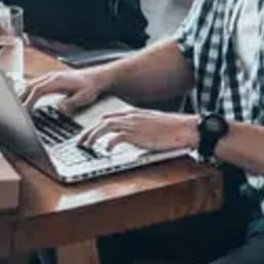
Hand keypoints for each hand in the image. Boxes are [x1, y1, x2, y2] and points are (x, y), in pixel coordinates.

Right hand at [22, 68, 107, 115]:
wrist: (95, 77)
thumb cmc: (90, 87)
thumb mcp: (84, 97)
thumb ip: (72, 103)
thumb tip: (60, 108)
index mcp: (57, 80)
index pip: (37, 90)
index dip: (29, 100)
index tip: (24, 111)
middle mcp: (51, 77)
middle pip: (30, 86)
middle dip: (21, 99)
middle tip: (16, 112)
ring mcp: (50, 77)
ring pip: (30, 84)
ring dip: (23, 95)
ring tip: (18, 108)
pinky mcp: (50, 79)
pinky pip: (35, 85)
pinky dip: (28, 92)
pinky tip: (25, 100)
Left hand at [78, 109, 198, 153]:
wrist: (184, 128)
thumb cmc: (172, 128)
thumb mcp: (152, 122)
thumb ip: (139, 125)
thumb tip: (131, 134)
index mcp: (134, 113)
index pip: (109, 116)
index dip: (97, 125)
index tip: (89, 132)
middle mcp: (130, 117)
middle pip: (102, 121)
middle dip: (88, 131)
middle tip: (80, 141)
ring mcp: (132, 125)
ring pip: (104, 127)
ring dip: (92, 136)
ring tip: (86, 145)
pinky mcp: (136, 135)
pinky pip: (116, 138)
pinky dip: (108, 143)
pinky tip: (106, 150)